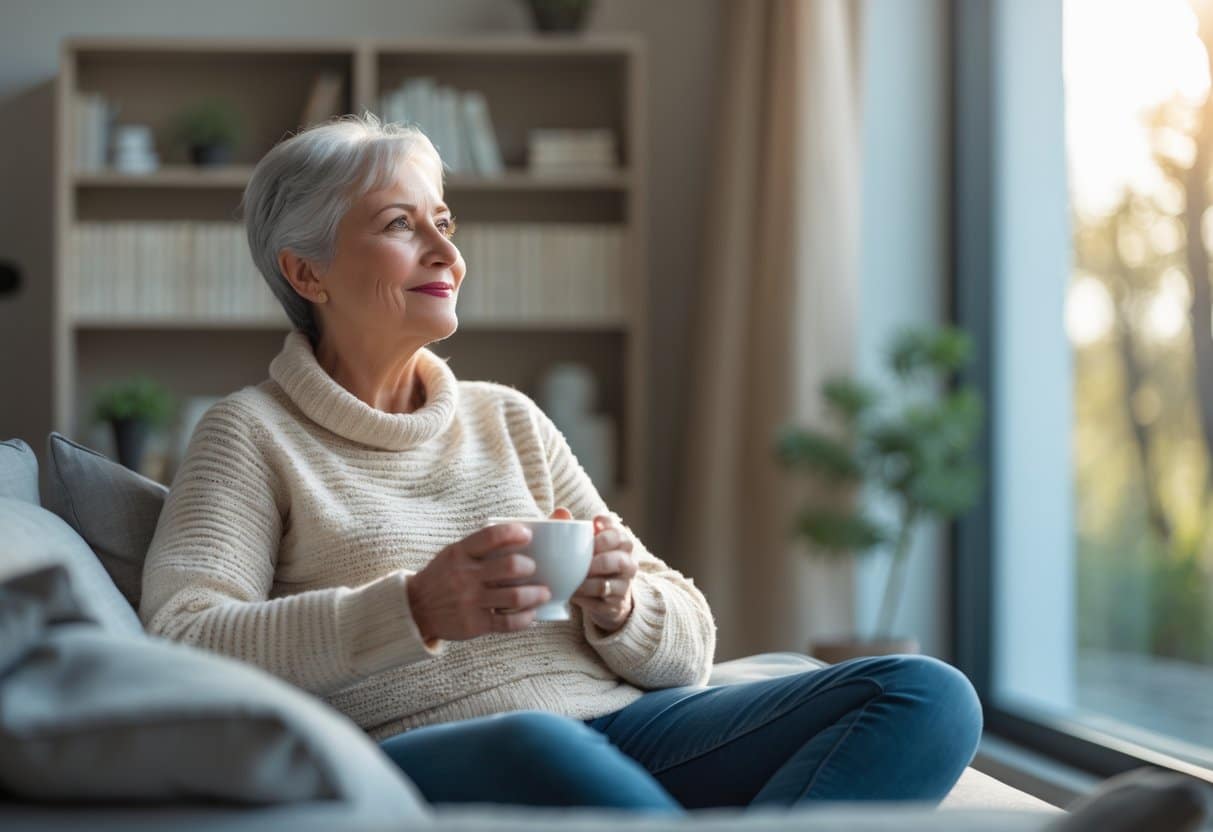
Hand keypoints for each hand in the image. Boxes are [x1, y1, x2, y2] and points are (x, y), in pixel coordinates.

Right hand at [407, 522, 550, 642]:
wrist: (414, 608)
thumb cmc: (442, 576)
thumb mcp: (453, 554)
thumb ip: (479, 546)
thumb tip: (517, 536)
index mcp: (460, 553)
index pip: (492, 536)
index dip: (514, 532)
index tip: (528, 535)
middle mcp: (466, 576)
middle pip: (510, 566)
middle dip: (530, 566)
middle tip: (534, 568)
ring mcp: (470, 601)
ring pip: (515, 597)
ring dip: (536, 594)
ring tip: (543, 593)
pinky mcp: (474, 624)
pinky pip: (508, 623)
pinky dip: (525, 618)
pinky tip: (531, 614)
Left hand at [564, 508, 636, 633]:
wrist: (602, 598)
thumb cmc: (588, 562)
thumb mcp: (582, 545)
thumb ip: (570, 527)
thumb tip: (561, 512)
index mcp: (621, 542)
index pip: (618, 530)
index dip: (607, 526)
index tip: (594, 525)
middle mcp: (628, 561)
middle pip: (618, 556)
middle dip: (597, 557)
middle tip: (579, 560)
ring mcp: (625, 583)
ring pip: (607, 582)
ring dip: (587, 581)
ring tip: (572, 580)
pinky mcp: (617, 604)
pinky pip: (601, 601)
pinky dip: (584, 597)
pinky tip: (573, 593)